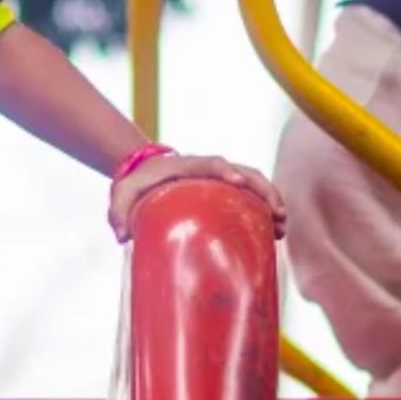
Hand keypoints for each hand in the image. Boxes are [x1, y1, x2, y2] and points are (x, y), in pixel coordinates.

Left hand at [108, 152, 286, 242]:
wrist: (144, 172)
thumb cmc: (135, 184)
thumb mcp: (121, 195)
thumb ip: (117, 212)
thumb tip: (122, 236)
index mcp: (185, 166)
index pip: (209, 163)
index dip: (225, 170)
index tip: (239, 183)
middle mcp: (208, 169)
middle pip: (243, 170)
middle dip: (263, 190)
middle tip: (277, 215)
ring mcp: (221, 178)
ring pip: (254, 181)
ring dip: (271, 199)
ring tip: (283, 227)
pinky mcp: (227, 189)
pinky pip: (252, 193)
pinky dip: (267, 206)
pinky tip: (277, 231)